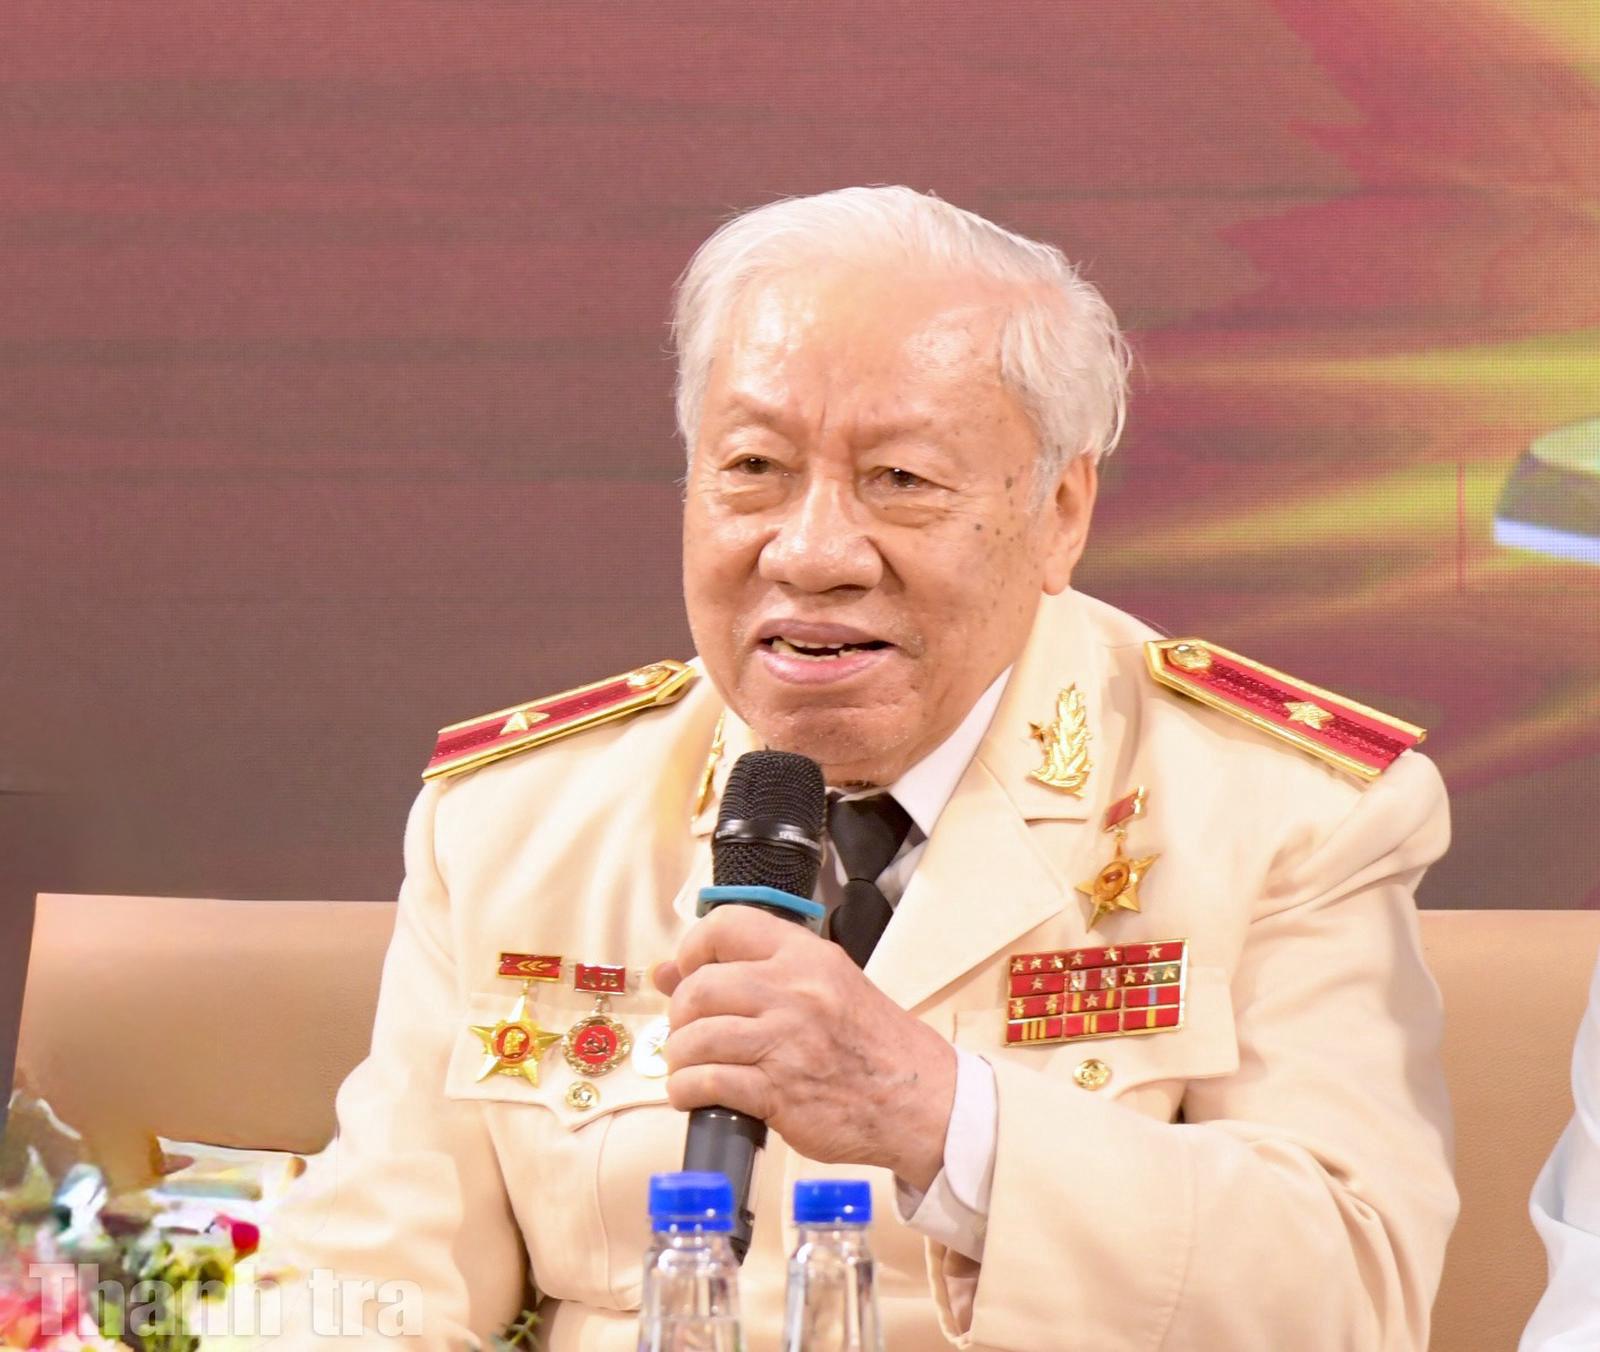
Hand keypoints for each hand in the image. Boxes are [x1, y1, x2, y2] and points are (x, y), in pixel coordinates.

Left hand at [653, 906, 956, 1190]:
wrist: (920, 1098)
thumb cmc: (871, 1043)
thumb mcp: (824, 985)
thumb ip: (755, 972)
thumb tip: (670, 970)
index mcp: (806, 956)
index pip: (725, 926)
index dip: (691, 949)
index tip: (686, 973)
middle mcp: (794, 991)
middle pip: (700, 987)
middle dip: (680, 1015)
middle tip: (689, 1031)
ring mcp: (785, 1041)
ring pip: (696, 1037)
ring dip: (679, 1058)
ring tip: (689, 1067)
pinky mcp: (779, 1091)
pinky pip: (708, 1083)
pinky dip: (688, 1091)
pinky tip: (694, 1094)